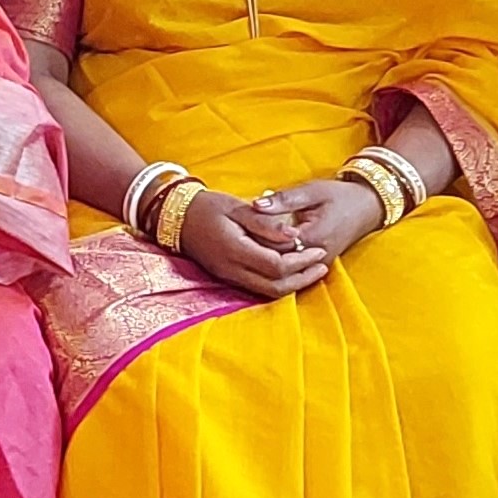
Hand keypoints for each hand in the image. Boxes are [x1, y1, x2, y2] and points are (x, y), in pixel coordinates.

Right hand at [175, 190, 330, 299]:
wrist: (174, 216)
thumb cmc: (206, 206)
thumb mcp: (237, 207)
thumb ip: (265, 223)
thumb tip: (294, 235)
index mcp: (234, 250)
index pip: (276, 265)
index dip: (301, 261)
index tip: (318, 249)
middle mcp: (231, 269)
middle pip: (275, 286)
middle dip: (302, 278)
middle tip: (322, 264)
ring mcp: (228, 276)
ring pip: (267, 291)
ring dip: (293, 284)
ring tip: (312, 270)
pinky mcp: (227, 276)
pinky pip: (258, 287)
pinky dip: (278, 282)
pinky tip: (290, 271)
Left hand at [253, 178, 387, 262]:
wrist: (368, 206)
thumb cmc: (339, 196)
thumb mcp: (312, 191)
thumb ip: (284, 199)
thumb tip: (256, 204)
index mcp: (312, 238)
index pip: (271, 245)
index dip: (253, 236)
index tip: (240, 223)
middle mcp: (315, 257)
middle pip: (274, 259)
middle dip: (255, 245)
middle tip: (239, 231)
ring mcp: (318, 265)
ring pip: (280, 266)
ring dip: (263, 253)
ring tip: (247, 238)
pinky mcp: (318, 265)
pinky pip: (290, 266)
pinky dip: (275, 256)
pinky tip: (262, 244)